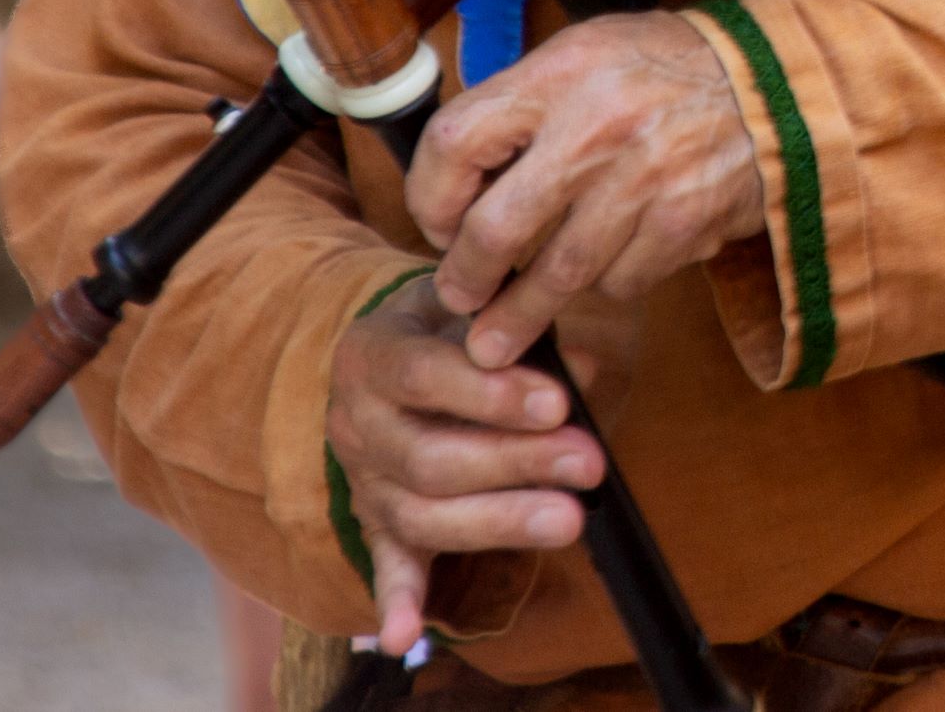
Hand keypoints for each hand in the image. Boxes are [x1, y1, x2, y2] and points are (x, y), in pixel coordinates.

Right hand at [326, 278, 600, 653]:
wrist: (387, 353)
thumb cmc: (448, 326)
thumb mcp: (476, 307)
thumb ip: (522, 332)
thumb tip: (583, 368)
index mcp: (371, 355)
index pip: (423, 376)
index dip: (490, 393)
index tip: (559, 403)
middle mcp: (356, 423)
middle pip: (429, 458)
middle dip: (516, 462)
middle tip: (589, 461)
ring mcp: (363, 481)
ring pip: (421, 514)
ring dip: (498, 522)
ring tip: (570, 520)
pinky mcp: (376, 525)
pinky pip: (385, 564)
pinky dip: (396, 602)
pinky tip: (405, 638)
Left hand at [406, 13, 762, 371]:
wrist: (778, 82)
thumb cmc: (667, 69)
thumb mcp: (587, 53)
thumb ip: (525, 107)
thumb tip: (461, 185)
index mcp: (559, 73)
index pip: (456, 142)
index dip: (430, 197)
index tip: (438, 226)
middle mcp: (596, 125)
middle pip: (496, 227)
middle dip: (467, 279)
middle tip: (459, 300)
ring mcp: (642, 180)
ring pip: (556, 273)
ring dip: (521, 315)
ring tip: (498, 340)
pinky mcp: (682, 224)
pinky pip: (620, 280)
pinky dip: (607, 284)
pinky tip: (610, 265)